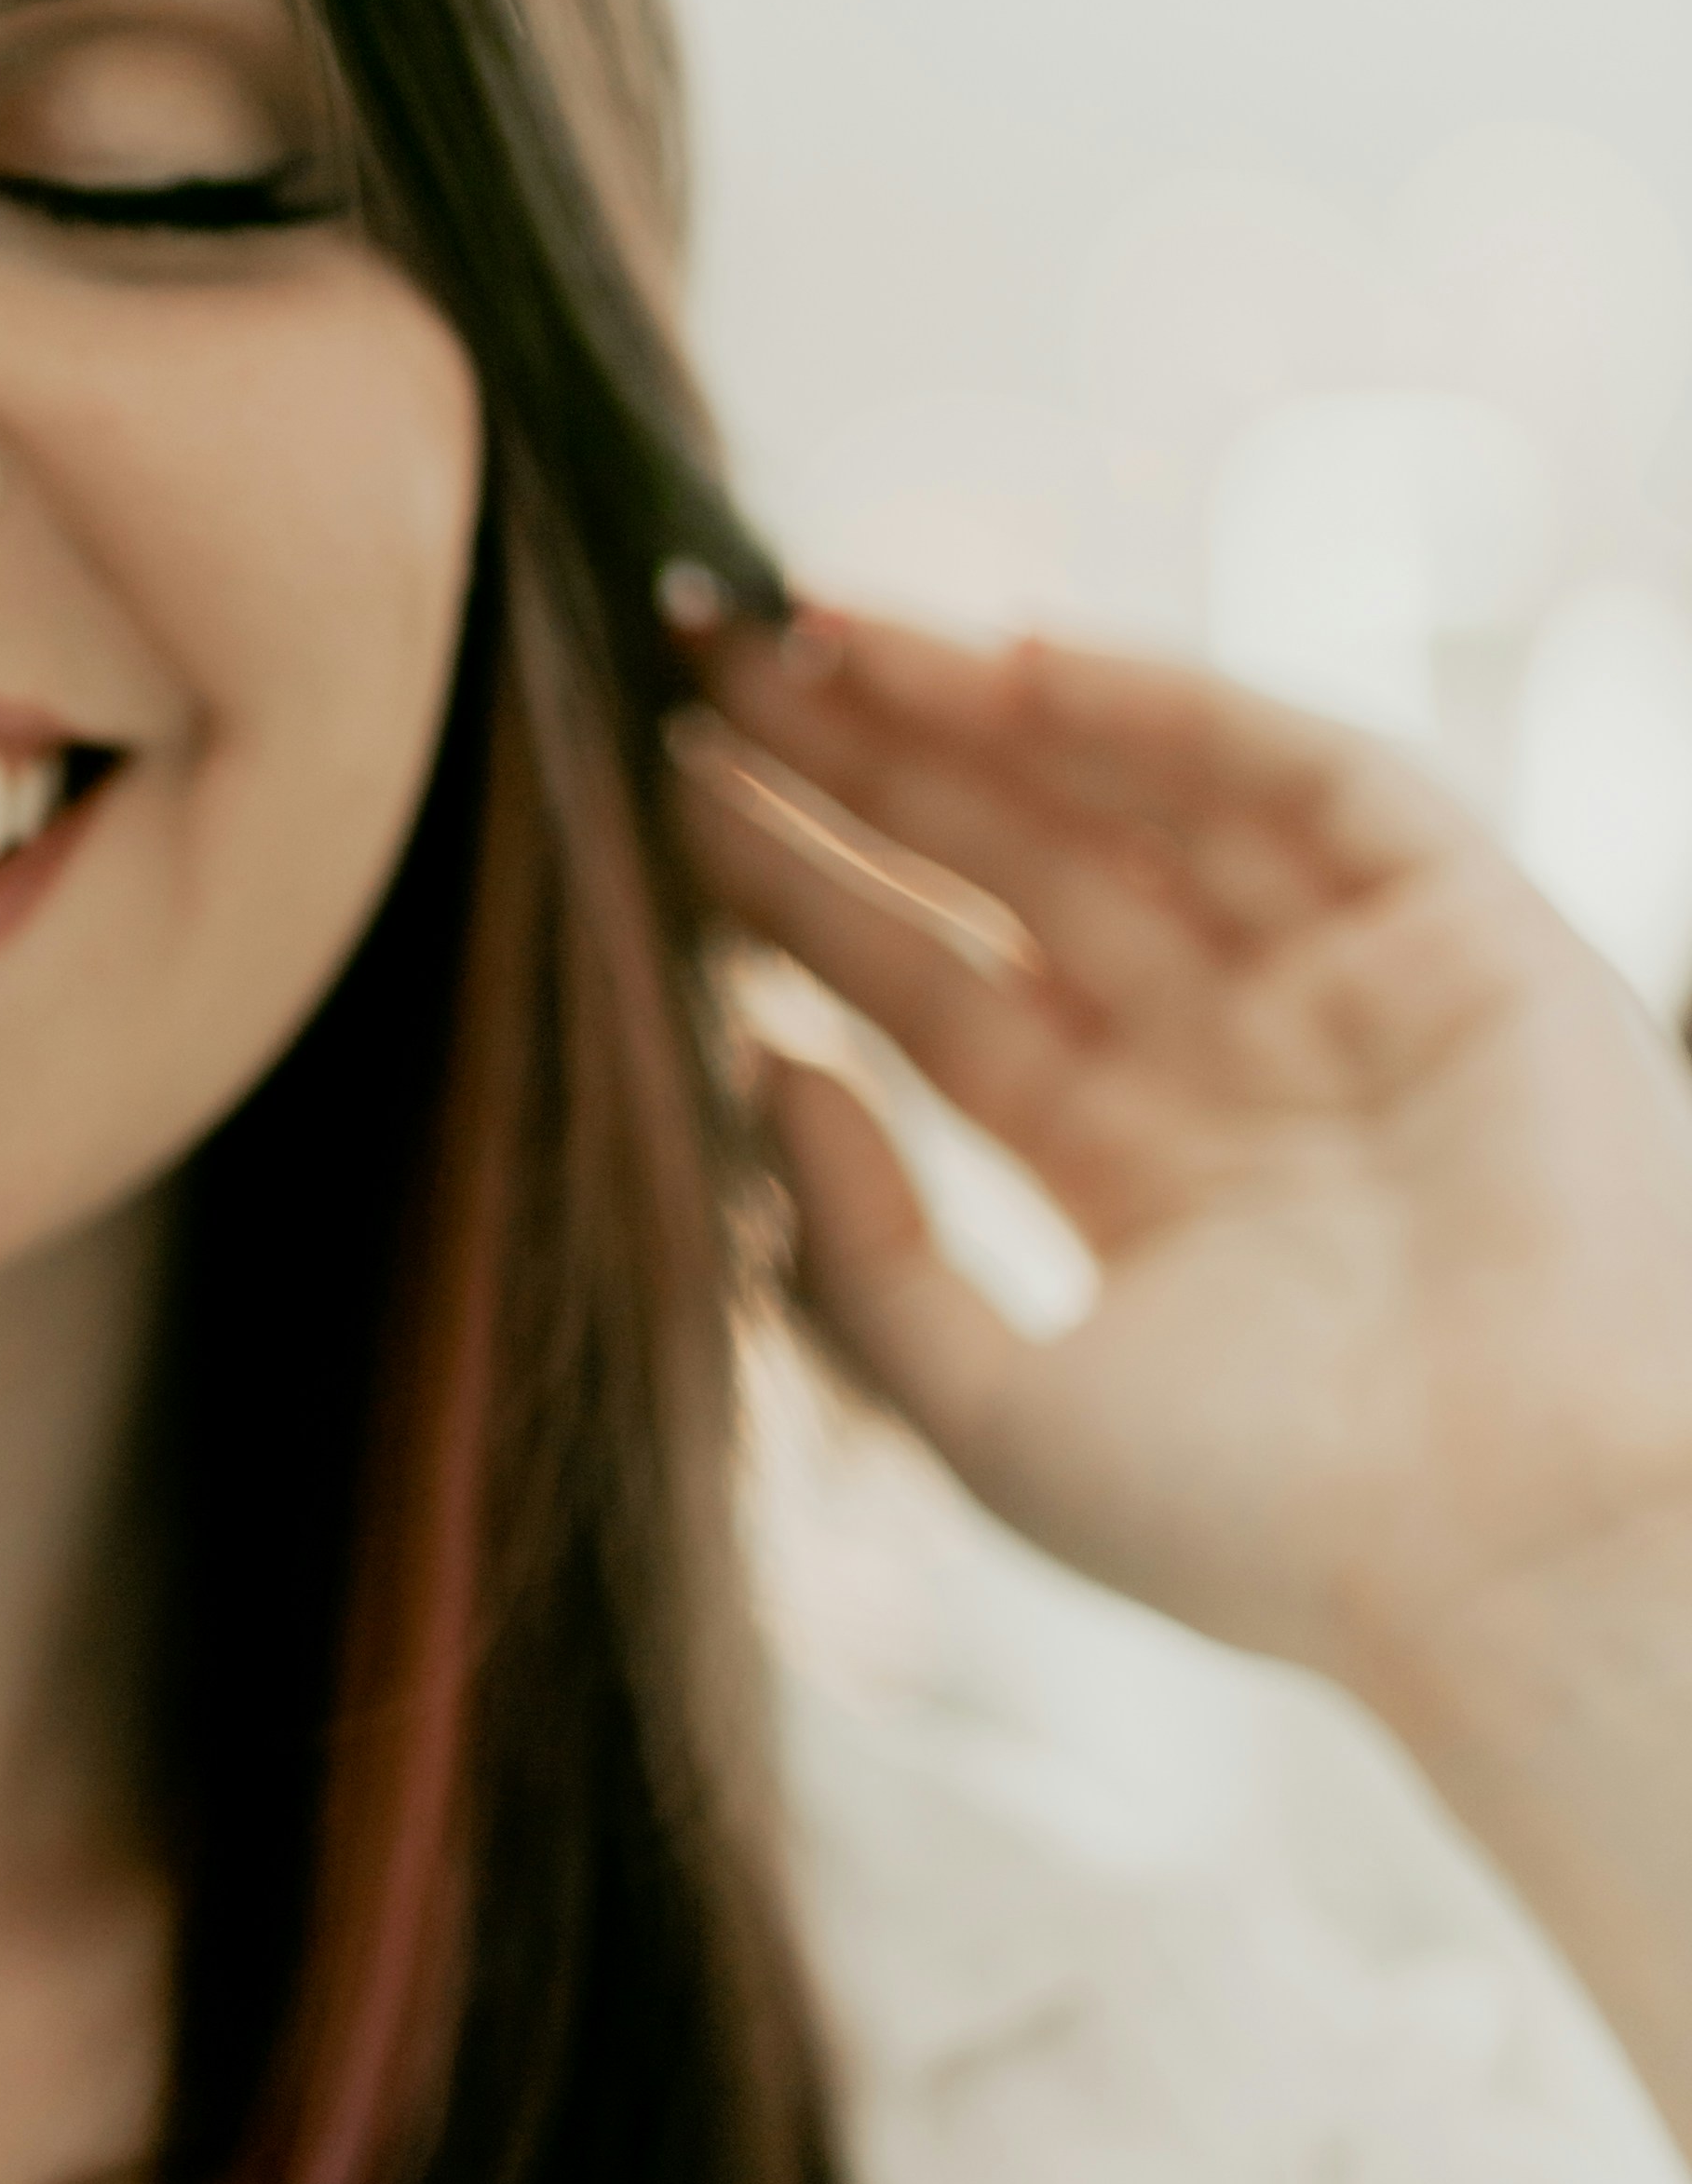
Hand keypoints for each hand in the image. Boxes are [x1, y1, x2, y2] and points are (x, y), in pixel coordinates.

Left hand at [670, 605, 1691, 1733]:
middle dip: (864, 762)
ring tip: (812, 631)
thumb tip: (760, 1055)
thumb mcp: (988, 1409)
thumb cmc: (1260, 1525)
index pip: (935, 988)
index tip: (674, 787)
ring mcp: (1355, 987)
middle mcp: (1240, 1059)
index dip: (806, 880)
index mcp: (1137, 1172)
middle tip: (706, 655)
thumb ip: (852, 1247)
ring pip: (1137, 795)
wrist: (1509, 1552)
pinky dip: (1173, 706)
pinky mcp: (1472, 933)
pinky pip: (1307, 775)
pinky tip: (1013, 661)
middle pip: (1012, 867)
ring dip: (978, 708)